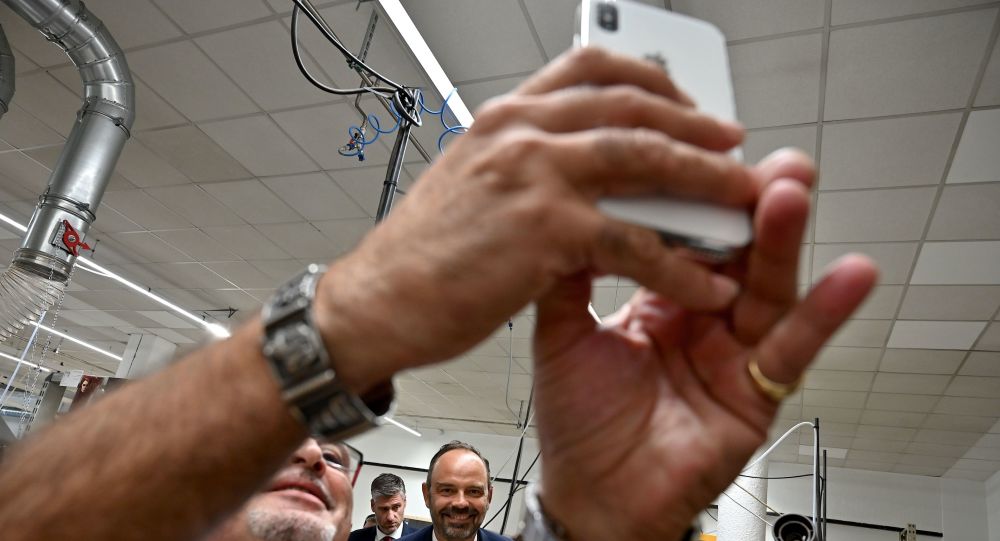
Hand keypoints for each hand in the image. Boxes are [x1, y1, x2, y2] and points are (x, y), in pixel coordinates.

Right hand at [314, 47, 761, 391]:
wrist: (375, 301)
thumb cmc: (420, 254)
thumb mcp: (471, 184)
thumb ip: (524, 166)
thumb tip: (580, 173)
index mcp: (503, 118)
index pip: (589, 69)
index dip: (649, 80)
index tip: (681, 102)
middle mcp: (520, 132)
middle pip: (631, 105)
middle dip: (694, 123)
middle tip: (732, 144)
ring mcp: (533, 174)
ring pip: (644, 158)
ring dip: (703, 177)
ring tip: (741, 198)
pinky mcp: (544, 229)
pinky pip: (633, 242)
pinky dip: (677, 263)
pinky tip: (702, 282)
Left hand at [531, 150, 877, 540]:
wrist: (590, 496)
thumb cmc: (579, 425)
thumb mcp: (561, 336)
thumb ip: (567, 277)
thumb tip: (564, 211)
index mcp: (659, 299)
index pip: (683, 236)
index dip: (692, 199)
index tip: (694, 152)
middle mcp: (703, 318)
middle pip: (734, 250)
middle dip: (749, 203)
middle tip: (763, 157)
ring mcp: (734, 353)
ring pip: (765, 286)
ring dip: (781, 238)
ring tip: (790, 188)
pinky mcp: (757, 392)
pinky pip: (793, 349)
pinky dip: (826, 313)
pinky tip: (852, 274)